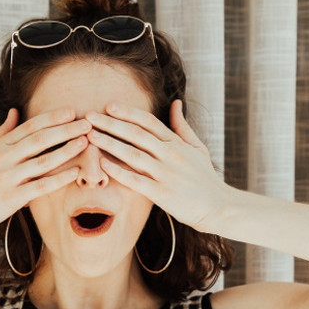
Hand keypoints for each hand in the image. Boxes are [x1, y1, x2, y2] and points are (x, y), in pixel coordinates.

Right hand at [0, 108, 91, 235]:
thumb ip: (2, 132)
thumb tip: (15, 111)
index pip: (29, 127)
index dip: (51, 118)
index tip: (70, 111)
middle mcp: (3, 158)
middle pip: (39, 139)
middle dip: (65, 130)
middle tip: (87, 123)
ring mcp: (7, 178)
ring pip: (42, 161)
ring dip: (66, 151)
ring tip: (85, 143)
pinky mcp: (10, 198)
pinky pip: (40, 187)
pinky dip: (58, 179)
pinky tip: (75, 173)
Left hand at [84, 100, 229, 231]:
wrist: (218, 206)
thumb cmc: (205, 178)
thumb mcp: (198, 147)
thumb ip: (182, 126)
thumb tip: (175, 103)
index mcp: (176, 143)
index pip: (149, 121)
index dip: (128, 112)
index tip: (108, 106)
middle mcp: (170, 154)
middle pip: (136, 134)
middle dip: (111, 123)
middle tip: (90, 116)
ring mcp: (166, 173)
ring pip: (133, 154)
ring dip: (110, 143)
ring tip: (91, 136)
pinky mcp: (162, 193)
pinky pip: (136, 180)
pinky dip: (119, 171)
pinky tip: (103, 165)